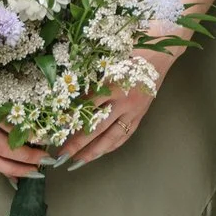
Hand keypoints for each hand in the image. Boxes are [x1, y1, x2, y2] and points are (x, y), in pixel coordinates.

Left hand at [57, 51, 175, 167]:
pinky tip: (100, 153)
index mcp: (113, 85)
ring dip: (93, 151)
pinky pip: (124, 135)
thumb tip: (68, 95)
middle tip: (61, 155)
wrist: (160, 57)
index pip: (87, 106)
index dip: (70, 119)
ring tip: (77, 162)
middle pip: (96, 127)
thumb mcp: (108, 61)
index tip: (55, 129)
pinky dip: (111, 146)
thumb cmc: (132, 53)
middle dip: (78, 143)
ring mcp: (133, 111)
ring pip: (111, 137)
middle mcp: (123, 102)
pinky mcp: (139, 116)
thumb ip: (91, 78)